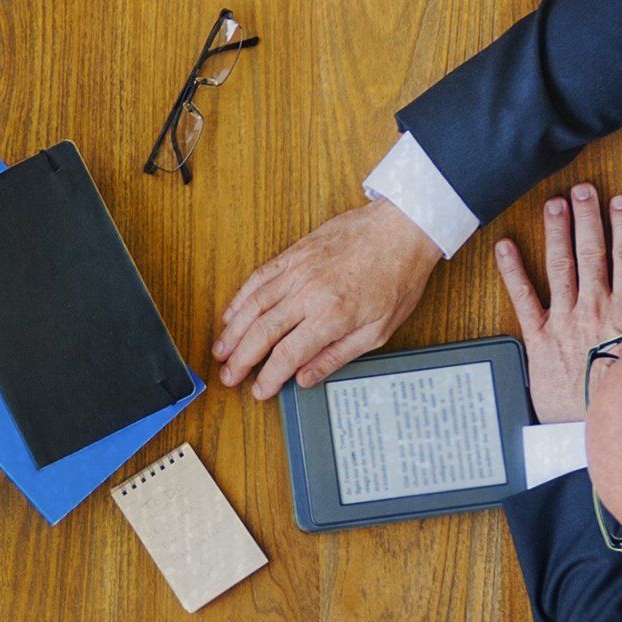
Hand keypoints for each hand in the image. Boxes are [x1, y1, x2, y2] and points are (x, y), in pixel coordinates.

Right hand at [214, 200, 441, 398]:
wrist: (400, 230)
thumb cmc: (397, 278)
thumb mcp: (379, 330)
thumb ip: (338, 355)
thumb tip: (306, 377)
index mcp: (332, 315)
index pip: (288, 353)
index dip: (268, 376)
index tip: (258, 390)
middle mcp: (308, 291)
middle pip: (262, 330)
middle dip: (240, 358)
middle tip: (227, 376)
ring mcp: (298, 269)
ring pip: (254, 303)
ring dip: (233, 330)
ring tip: (220, 350)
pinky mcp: (294, 252)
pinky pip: (260, 276)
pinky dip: (241, 296)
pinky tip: (232, 312)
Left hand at [495, 181, 621, 423]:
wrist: (599, 433)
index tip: (619, 202)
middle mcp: (595, 311)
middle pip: (593, 253)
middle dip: (588, 218)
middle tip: (583, 190)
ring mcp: (565, 322)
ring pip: (561, 266)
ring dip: (557, 232)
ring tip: (553, 204)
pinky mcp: (539, 338)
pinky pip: (523, 298)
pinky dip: (512, 270)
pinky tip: (504, 246)